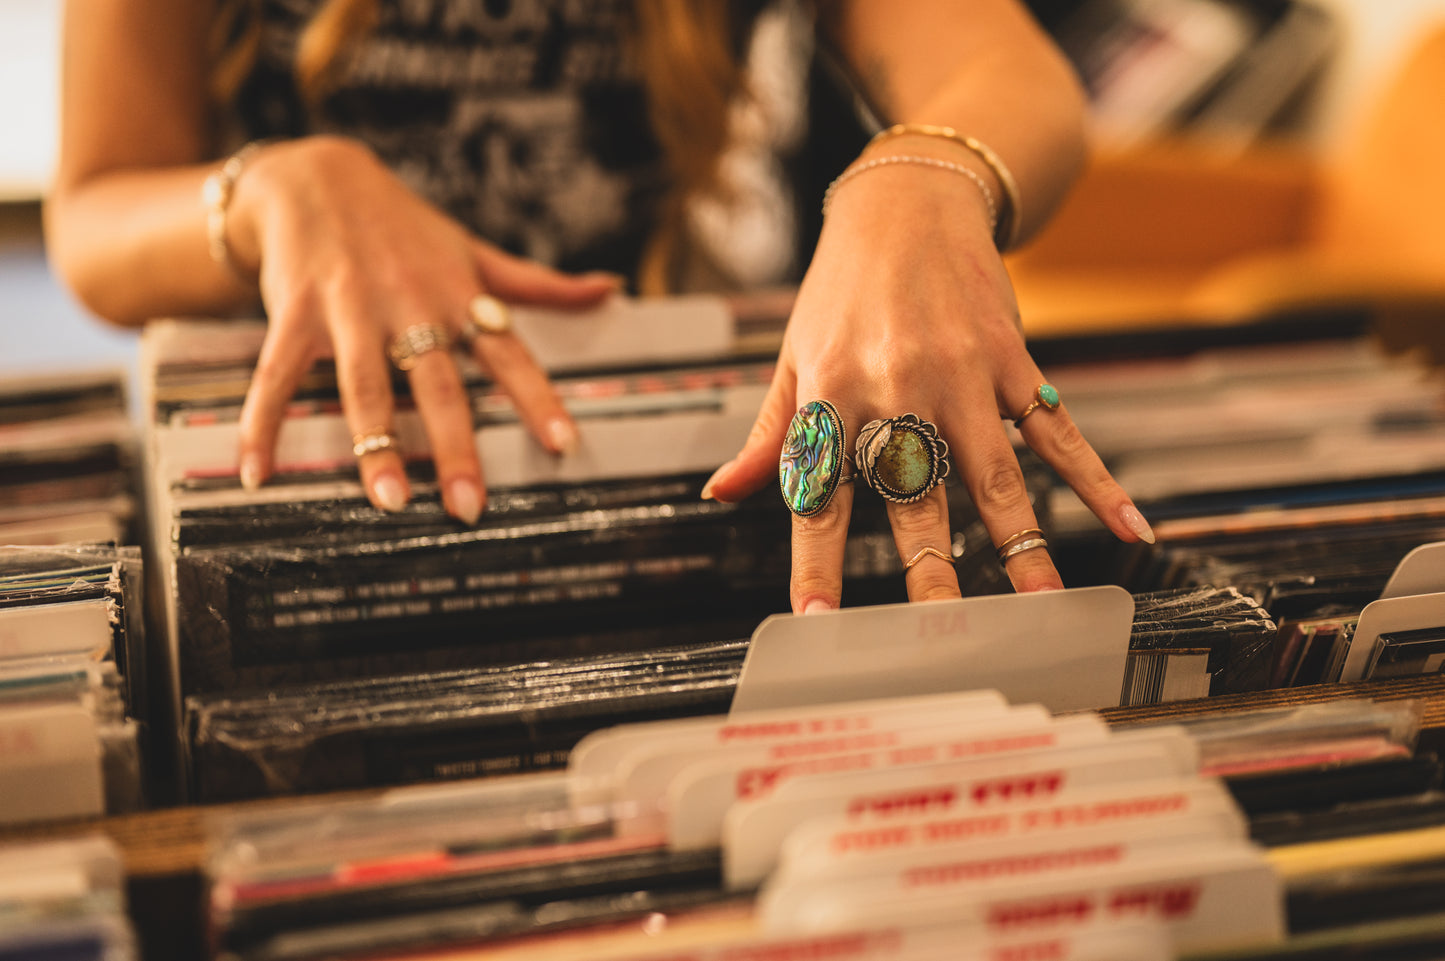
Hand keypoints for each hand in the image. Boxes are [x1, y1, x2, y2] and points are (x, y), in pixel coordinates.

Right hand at [225, 137, 617, 521]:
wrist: (317, 175)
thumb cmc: (405, 228)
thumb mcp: (474, 251)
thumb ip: (539, 284)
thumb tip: (610, 288)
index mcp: (459, 297)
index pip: (509, 354)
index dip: (538, 398)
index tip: (563, 445)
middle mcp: (409, 304)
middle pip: (438, 383)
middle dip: (455, 445)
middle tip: (468, 506)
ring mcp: (350, 310)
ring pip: (365, 385)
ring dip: (375, 445)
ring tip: (388, 501)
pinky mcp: (295, 312)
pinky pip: (276, 376)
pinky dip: (262, 424)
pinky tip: (256, 471)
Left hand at [703, 158, 1152, 608]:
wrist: (907, 202)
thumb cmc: (840, 288)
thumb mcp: (792, 356)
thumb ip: (767, 435)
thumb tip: (721, 494)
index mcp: (831, 392)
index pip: (819, 491)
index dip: (815, 557)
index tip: (815, 616)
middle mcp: (896, 387)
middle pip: (914, 494)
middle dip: (928, 567)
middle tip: (940, 631)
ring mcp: (961, 376)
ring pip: (994, 474)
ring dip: (1021, 544)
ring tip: (1041, 604)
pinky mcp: (1012, 361)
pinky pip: (1058, 431)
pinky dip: (1095, 480)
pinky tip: (1126, 524)